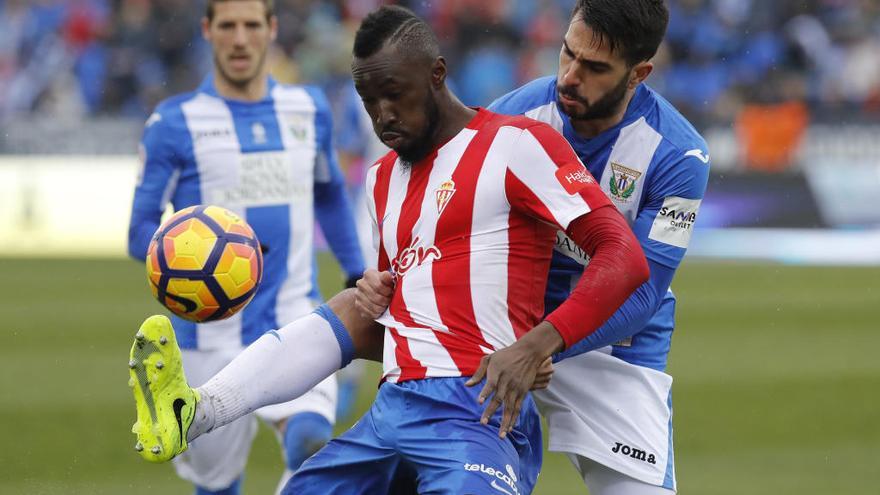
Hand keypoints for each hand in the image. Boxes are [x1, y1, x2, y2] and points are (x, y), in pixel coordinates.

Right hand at [354, 268, 393, 318]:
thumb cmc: (384, 285)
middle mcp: (361, 283)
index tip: (391, 290)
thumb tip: (389, 278)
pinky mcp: (358, 305)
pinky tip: (380, 310)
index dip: (388, 290)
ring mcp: (358, 295)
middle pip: (377, 297)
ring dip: (383, 307)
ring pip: (374, 307)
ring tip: (386, 305)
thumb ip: (389, 279)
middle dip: (387, 300)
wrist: (370, 292)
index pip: (379, 284)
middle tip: (390, 299)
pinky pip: (370, 313)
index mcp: (369, 274)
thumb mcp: (388, 279)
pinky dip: (377, 313)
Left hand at [465, 322, 563, 437]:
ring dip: (504, 421)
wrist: (529, 352)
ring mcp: (516, 388)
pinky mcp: (523, 392)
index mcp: (497, 371)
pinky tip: (509, 429)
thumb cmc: (506, 355)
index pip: (491, 383)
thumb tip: (467, 386)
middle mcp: (507, 381)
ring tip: (500, 435)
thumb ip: (479, 373)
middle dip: (491, 411)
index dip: (485, 392)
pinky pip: (517, 408)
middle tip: (483, 423)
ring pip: (509, 407)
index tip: (479, 402)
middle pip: (499, 398)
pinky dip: (513, 419)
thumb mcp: (490, 358)